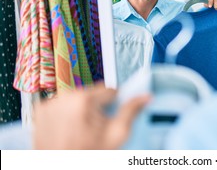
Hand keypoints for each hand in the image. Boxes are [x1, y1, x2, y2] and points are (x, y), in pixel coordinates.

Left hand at [33, 84, 149, 148]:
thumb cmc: (89, 158)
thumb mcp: (116, 136)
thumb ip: (131, 112)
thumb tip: (145, 96)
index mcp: (83, 100)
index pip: (110, 90)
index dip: (113, 106)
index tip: (109, 120)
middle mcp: (63, 98)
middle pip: (92, 93)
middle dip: (97, 108)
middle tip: (94, 130)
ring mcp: (49, 105)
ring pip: (77, 98)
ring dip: (82, 110)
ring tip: (81, 131)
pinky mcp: (40, 113)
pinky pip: (62, 105)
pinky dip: (67, 114)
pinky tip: (69, 131)